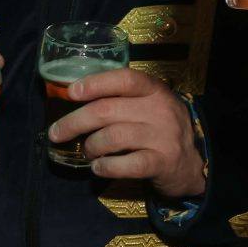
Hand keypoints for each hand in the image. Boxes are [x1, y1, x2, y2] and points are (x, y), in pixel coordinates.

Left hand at [47, 68, 206, 197]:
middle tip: (56, 133)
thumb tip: (73, 96)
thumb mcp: (148, 107)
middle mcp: (160, 110)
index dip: (95, 83)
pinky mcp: (162, 162)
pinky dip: (106, 167)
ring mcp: (163, 137)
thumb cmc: (158, 131)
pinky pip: (126, 164)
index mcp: (155, 91)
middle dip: (74, 122)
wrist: (191, 164)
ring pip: (113, 137)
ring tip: (87, 152)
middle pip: (107, 110)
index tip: (72, 92)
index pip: (125, 79)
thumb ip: (120, 99)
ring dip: (91, 146)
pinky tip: (98, 167)